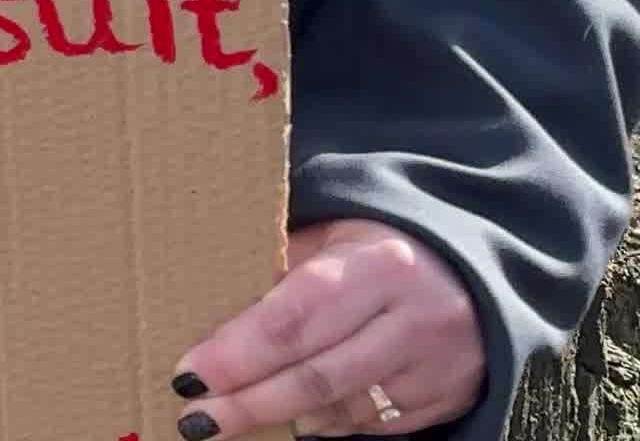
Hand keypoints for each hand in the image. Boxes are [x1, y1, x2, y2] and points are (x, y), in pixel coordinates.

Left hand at [171, 220, 484, 437]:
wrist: (473, 272)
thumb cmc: (377, 252)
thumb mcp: (332, 240)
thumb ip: (279, 269)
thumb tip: (208, 310)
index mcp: (378, 266)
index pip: (294, 318)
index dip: (237, 353)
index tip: (189, 374)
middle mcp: (414, 319)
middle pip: (316, 375)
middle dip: (248, 401)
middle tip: (196, 418)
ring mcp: (438, 367)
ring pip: (344, 408)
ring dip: (281, 418)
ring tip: (230, 419)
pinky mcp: (448, 400)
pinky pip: (373, 424)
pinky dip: (328, 424)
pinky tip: (293, 420)